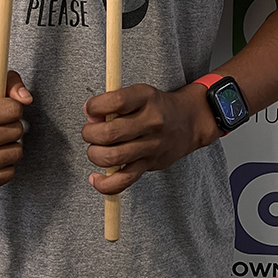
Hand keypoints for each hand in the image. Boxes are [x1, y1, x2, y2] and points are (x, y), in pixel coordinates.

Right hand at [0, 70, 32, 192]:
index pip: (13, 109)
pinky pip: (9, 173)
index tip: (2, 109)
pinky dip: (5, 165)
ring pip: (16, 154)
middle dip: (12, 126)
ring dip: (11, 146)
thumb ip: (10, 81)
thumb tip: (26, 98)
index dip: (12, 107)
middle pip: (16, 131)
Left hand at [82, 83, 219, 194]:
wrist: (188, 121)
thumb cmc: (157, 106)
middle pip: (109, 133)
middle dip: (90, 133)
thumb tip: (90, 116)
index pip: (115, 102)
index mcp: (146, 98)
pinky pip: (124, 180)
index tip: (89, 109)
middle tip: (89, 131)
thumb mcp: (139, 93)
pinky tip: (95, 178)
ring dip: (94, 154)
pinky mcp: (149, 164)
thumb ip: (115, 102)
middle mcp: (150, 122)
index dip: (95, 106)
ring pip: (113, 157)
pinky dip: (105, 184)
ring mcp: (151, 146)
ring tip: (95, 148)